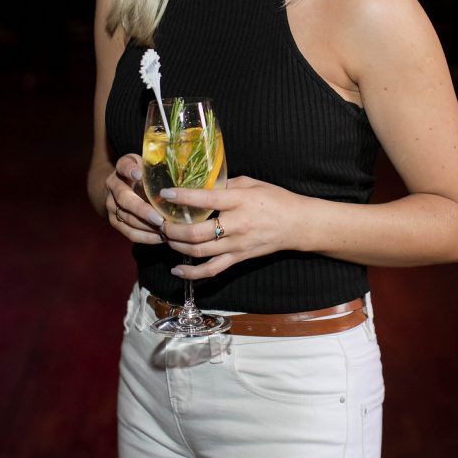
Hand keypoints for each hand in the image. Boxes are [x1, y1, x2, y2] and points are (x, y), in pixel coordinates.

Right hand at [104, 153, 165, 244]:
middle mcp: (113, 186)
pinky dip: (146, 237)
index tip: (139, 175)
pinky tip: (161, 237)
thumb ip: (158, 167)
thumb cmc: (143, 174)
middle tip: (159, 219)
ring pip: (127, 218)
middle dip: (142, 210)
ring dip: (146, 226)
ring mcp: (111, 204)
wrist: (120, 186)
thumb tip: (184, 174)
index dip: (130, 170)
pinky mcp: (114, 221)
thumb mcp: (147, 164)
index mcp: (122, 168)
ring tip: (165, 231)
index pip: (123, 166)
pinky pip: (129, 232)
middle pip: (124, 199)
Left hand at [159, 176, 303, 279]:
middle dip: (172, 229)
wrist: (297, 224)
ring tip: (165, 238)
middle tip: (160, 221)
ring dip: (176, 246)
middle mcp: (236, 225)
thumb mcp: (251, 183)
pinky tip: (177, 270)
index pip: (205, 199)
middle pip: (196, 233)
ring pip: (198, 252)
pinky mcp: (238, 258)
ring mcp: (236, 245)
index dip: (182, 197)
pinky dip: (191, 274)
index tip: (165, 193)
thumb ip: (225, 184)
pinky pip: (211, 270)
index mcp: (239, 201)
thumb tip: (200, 184)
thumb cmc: (275, 199)